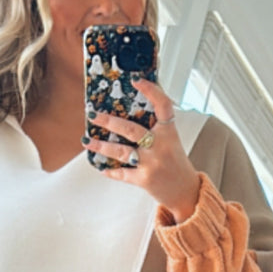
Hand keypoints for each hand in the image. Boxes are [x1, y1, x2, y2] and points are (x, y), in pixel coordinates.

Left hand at [86, 78, 199, 221]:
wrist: (186, 192)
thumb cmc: (176, 163)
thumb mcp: (171, 140)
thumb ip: (156, 126)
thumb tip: (132, 109)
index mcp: (169, 133)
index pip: (163, 105)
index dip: (151, 90)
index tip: (136, 80)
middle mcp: (160, 146)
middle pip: (131, 129)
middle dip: (109, 121)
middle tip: (93, 114)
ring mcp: (151, 164)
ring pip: (121, 152)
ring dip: (101, 146)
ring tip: (86, 140)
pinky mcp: (144, 180)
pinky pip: (122, 174)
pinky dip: (111, 171)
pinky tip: (101, 168)